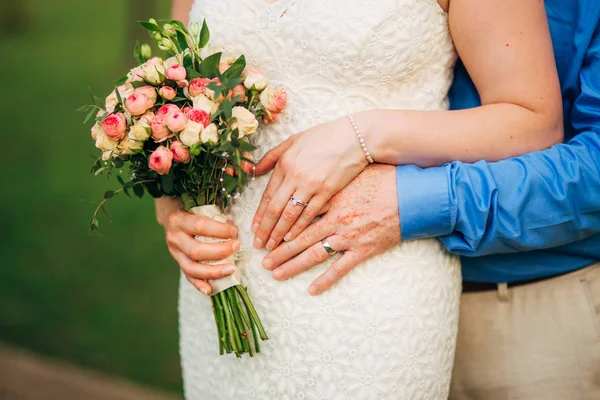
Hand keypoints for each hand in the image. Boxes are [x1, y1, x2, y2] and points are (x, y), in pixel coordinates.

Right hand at [158, 197, 239, 295]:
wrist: (171, 218)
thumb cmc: (192, 212)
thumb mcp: (198, 208)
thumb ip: (213, 216)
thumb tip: (234, 228)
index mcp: (179, 220)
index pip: (200, 226)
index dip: (219, 230)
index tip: (234, 231)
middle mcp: (174, 238)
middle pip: (196, 250)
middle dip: (220, 251)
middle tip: (236, 247)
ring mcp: (175, 253)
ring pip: (191, 268)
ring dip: (213, 271)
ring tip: (231, 269)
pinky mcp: (178, 264)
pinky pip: (188, 277)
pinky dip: (199, 284)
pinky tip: (210, 290)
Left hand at [252, 115, 368, 250]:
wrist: (356, 137)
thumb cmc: (325, 137)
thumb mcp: (294, 140)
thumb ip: (272, 156)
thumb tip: (254, 170)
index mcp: (285, 163)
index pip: (267, 195)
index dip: (259, 215)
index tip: (253, 230)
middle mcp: (295, 175)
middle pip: (275, 209)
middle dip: (265, 229)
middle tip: (259, 244)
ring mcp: (312, 185)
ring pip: (290, 215)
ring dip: (279, 233)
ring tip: (272, 246)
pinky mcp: (328, 192)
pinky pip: (310, 214)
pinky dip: (299, 228)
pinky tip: (292, 238)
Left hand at [261, 164, 400, 294]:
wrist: (413, 194)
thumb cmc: (384, 178)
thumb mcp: (353, 173)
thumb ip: (330, 179)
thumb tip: (309, 179)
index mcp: (331, 197)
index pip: (298, 214)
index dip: (279, 226)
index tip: (266, 234)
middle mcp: (336, 218)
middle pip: (300, 237)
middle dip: (279, 250)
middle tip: (263, 260)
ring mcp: (349, 236)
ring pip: (314, 254)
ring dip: (293, 265)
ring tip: (276, 274)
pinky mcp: (363, 249)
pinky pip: (341, 268)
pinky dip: (325, 280)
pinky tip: (311, 290)